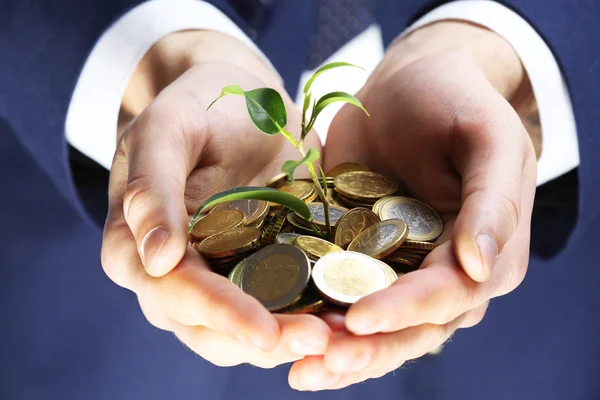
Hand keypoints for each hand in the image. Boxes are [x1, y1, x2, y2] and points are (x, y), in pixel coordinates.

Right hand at [101, 32, 329, 368]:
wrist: (242, 103)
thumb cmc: (201, 106)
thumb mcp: (170, 128)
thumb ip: (153, 187)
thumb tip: (155, 258)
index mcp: (136, 245)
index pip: (174, 292)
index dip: (219, 314)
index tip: (265, 332)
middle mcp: (172, 275)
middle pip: (211, 329)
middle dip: (265, 340)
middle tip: (322, 341)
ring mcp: (217, 277)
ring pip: (245, 332)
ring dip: (291, 341)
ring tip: (342, 337)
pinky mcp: (257, 273)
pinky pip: (279, 308)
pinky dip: (309, 318)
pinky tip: (345, 317)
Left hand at [289, 22, 537, 389]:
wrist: (409, 82)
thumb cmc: (455, 100)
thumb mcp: (488, 138)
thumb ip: (493, 202)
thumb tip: (480, 268)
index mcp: (487, 251)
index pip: (451, 294)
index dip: (407, 310)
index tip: (359, 318)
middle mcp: (447, 273)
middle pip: (412, 328)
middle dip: (368, 350)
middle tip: (317, 366)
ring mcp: (403, 270)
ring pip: (379, 328)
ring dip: (341, 352)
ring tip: (300, 369)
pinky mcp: (363, 257)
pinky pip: (343, 299)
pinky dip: (320, 321)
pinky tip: (286, 335)